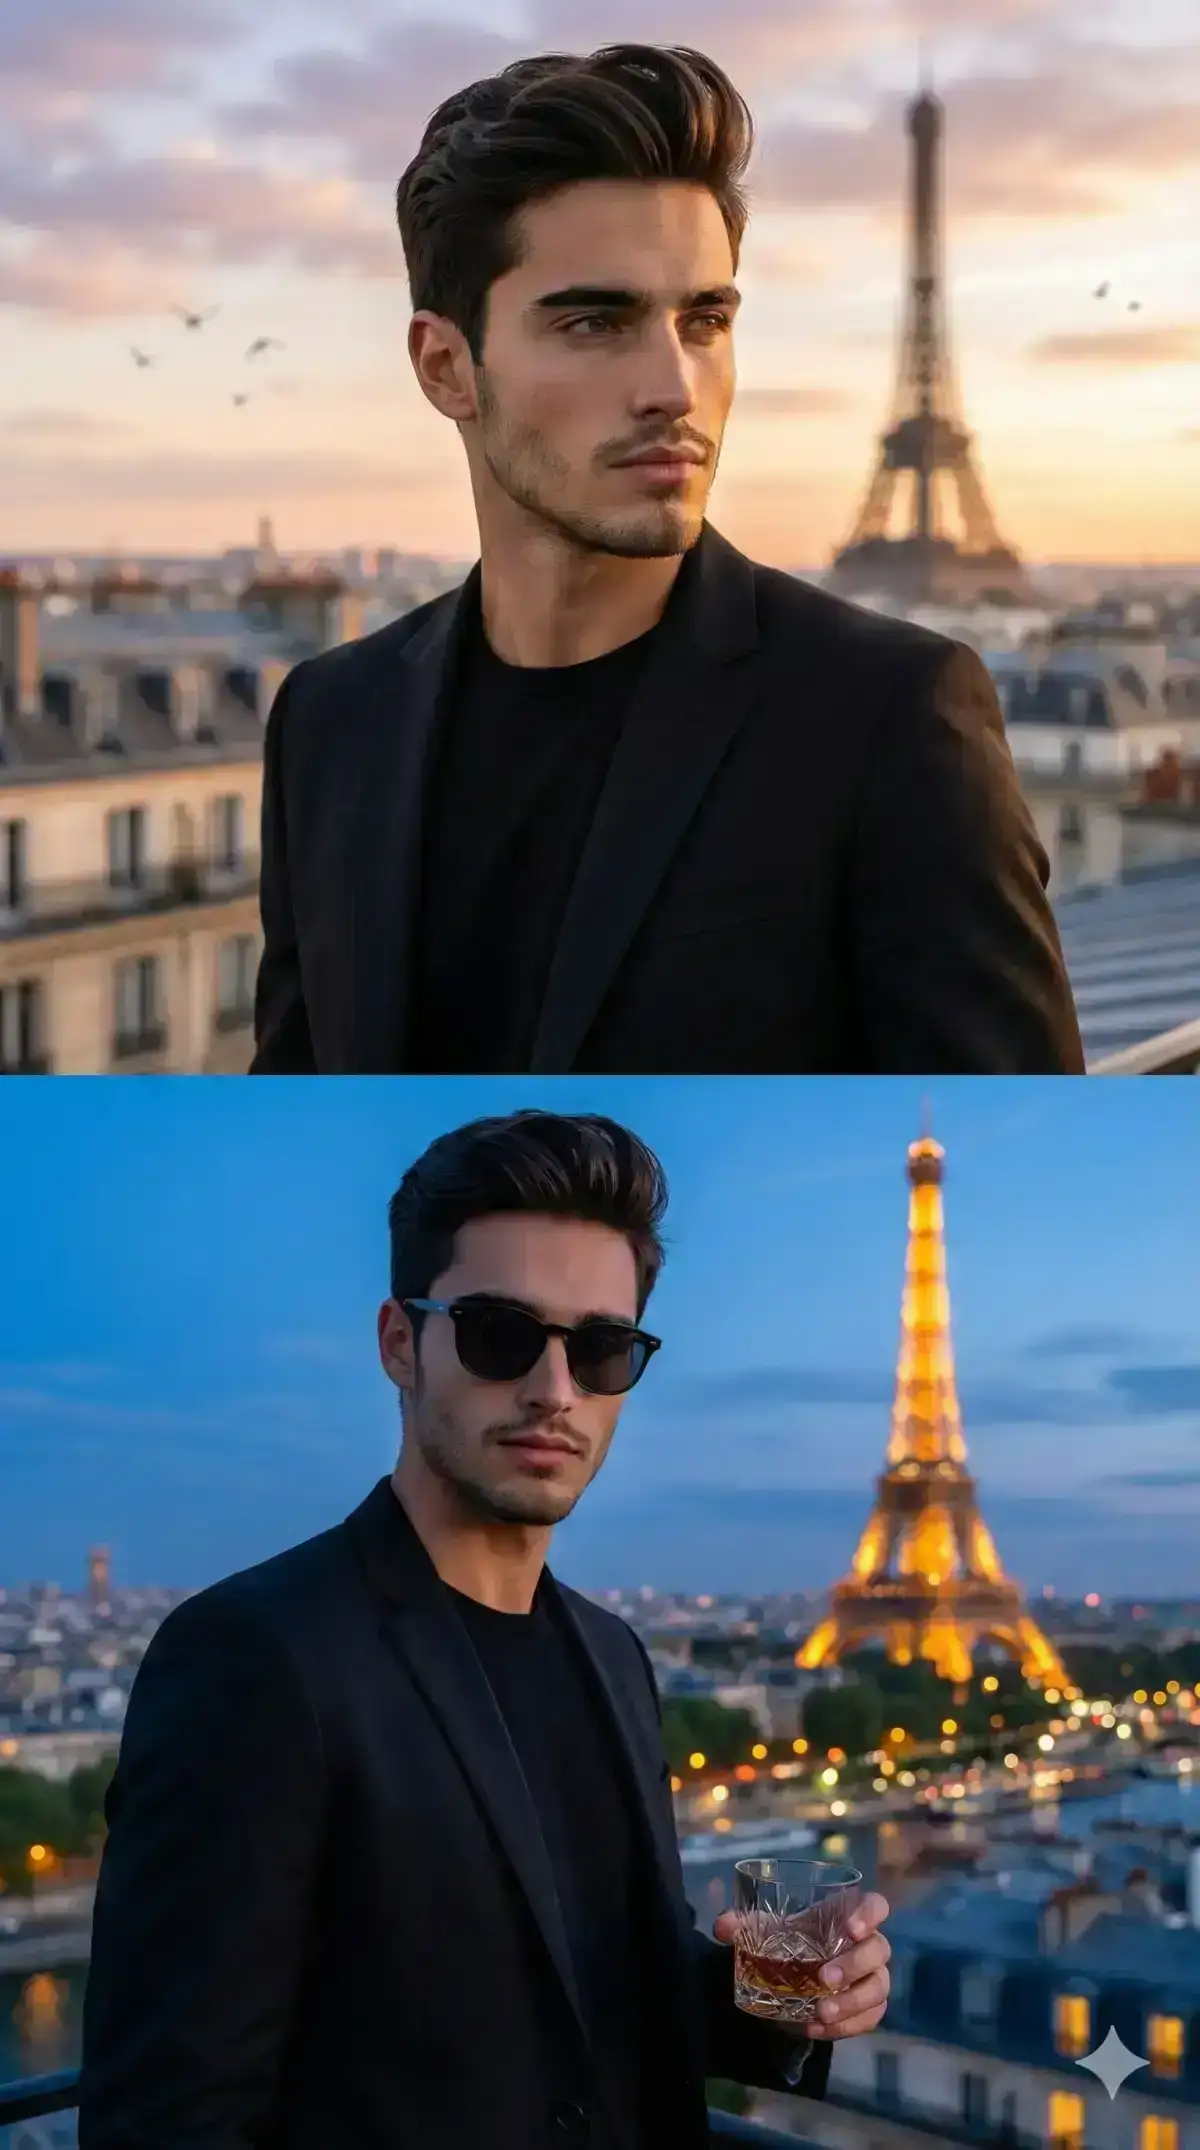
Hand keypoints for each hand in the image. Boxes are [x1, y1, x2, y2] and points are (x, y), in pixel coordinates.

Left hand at [712, 1889, 890, 2039]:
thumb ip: (744, 1925)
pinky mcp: (869, 2008)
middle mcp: (868, 1944)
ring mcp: (872, 1977)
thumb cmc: (791, 1941)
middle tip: (823, 1978)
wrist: (794, 1976)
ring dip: (852, 2002)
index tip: (851, 1929)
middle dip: (854, 1965)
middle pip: (879, 1950)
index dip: (869, 1914)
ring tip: (820, 2012)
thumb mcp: (768, 1930)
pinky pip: (870, 2018)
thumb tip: (722, 1926)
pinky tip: (817, 2029)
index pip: (876, 1906)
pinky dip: (846, 2027)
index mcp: (848, 1915)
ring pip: (878, 1988)